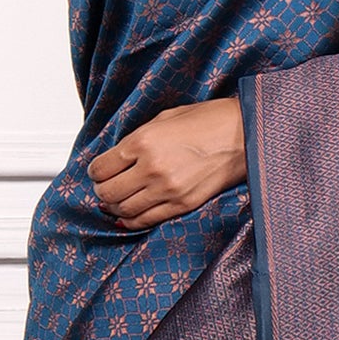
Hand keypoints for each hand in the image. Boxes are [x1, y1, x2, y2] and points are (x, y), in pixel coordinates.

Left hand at [88, 100, 246, 229]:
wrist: (244, 135)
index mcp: (143, 141)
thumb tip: (118, 157)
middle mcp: (151, 168)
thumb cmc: (209, 121)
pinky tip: (128, 215)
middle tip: (104, 186)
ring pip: (123, 210)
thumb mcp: (165, 119)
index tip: (98, 171)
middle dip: (101, 191)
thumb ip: (138, 138)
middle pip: (108, 192)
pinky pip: (145, 221)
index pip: (101, 167)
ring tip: (115, 201)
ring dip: (114, 207)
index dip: (95, 172)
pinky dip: (131, 220)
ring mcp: (167, 190)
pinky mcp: (182, 205)